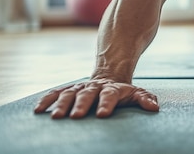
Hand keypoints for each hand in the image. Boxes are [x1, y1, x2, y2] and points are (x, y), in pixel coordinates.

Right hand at [34, 79, 158, 118]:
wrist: (109, 75)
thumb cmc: (123, 92)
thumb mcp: (136, 93)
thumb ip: (145, 99)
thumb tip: (154, 107)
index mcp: (112, 89)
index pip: (110, 95)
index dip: (107, 103)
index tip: (103, 114)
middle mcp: (94, 87)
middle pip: (87, 94)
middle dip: (82, 105)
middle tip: (77, 117)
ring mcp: (80, 87)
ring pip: (69, 94)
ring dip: (62, 104)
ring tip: (56, 117)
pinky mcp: (69, 90)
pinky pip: (55, 93)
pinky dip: (46, 100)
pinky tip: (38, 110)